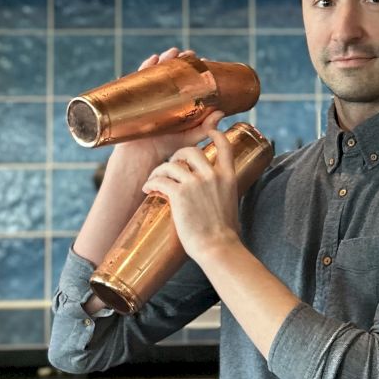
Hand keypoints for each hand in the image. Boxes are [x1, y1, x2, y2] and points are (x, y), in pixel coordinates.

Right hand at [102, 47, 224, 192]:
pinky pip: (138, 78)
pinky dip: (145, 67)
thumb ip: (206, 127)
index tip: (205, 61)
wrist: (143, 156)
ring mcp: (149, 95)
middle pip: (173, 70)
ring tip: (173, 52)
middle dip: (180, 59)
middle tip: (189, 54)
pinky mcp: (135, 97)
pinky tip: (152, 59)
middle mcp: (164, 95)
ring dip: (165, 58)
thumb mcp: (191, 137)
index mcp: (179, 100)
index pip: (189, 78)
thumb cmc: (169, 147)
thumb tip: (222, 112)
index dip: (196, 67)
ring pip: (157, 71)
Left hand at [141, 127, 239, 263]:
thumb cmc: (224, 234)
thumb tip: (217, 194)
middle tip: (170, 165)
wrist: (218, 248)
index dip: (215, 134)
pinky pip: (160, 181)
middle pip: (191, 151)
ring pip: (172, 164)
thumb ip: (223, 192)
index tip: (209, 131)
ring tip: (154, 180)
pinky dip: (151, 183)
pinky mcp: (179, 195)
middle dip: (177, 155)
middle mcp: (212, 176)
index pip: (224, 145)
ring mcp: (196, 184)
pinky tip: (147, 189)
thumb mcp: (231, 203)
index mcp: (228, 177)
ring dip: (159, 170)